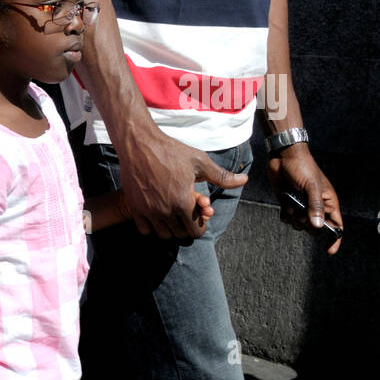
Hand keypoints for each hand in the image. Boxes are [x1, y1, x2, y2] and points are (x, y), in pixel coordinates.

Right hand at [118, 127, 245, 238]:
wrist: (139, 145)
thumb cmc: (171, 151)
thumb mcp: (200, 162)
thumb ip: (222, 176)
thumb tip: (245, 180)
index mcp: (183, 202)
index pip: (195, 230)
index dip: (200, 226)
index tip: (200, 217)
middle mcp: (165, 211)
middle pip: (180, 234)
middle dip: (187, 226)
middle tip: (188, 213)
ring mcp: (148, 211)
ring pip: (163, 234)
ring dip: (171, 228)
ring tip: (174, 215)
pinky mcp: (134, 208)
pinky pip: (144, 230)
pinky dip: (152, 227)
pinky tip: (156, 215)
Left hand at [266, 143, 342, 254]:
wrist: (284, 157)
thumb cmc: (303, 168)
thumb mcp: (311, 186)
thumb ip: (315, 206)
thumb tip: (317, 226)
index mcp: (329, 202)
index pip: (337, 225)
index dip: (335, 239)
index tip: (329, 251)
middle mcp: (317, 206)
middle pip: (316, 228)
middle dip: (308, 225)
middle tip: (302, 213)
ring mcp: (302, 206)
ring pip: (300, 225)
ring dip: (295, 219)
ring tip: (292, 204)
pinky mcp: (289, 204)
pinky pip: (288, 219)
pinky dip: (286, 215)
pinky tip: (285, 204)